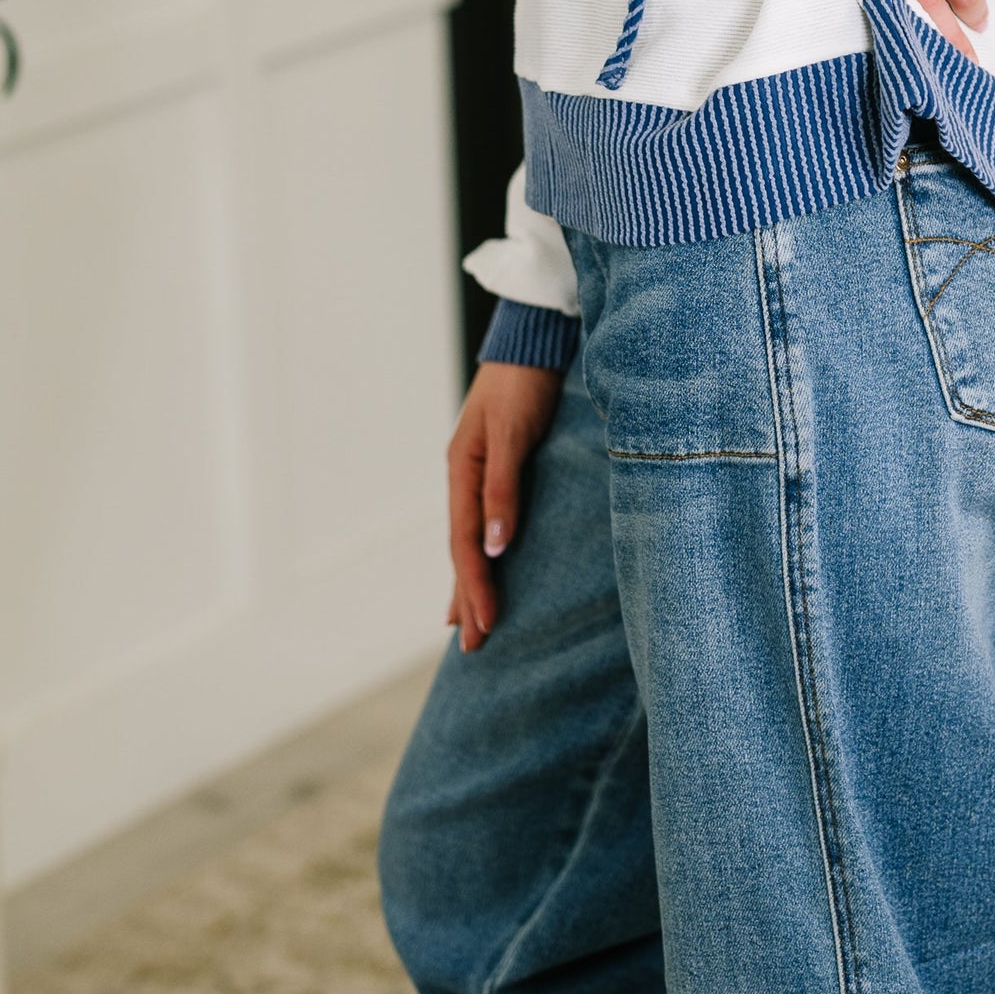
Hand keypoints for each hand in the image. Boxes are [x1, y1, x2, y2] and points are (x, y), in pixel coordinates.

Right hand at [446, 359, 563, 648]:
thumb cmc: (523, 386)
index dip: (474, 587)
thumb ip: (502, 488)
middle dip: (468, 599)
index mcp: (462, 472)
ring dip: (470, 583)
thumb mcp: (512, 435)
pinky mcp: (498, 471)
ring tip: (467, 625)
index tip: (485, 625)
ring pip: (471, 541)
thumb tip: (495, 546)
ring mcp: (478, 476)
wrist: (531, 345)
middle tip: (474, 648)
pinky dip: (481, 553)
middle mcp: (465, 479)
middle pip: (463, 550)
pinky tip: (486, 567)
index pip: (465, 544)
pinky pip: (484, 523)